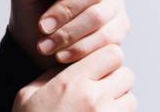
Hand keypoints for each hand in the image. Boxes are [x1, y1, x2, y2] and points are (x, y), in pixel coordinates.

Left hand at [8, 0, 129, 68]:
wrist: (34, 45)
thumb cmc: (30, 10)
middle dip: (66, 10)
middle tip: (42, 26)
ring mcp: (114, 6)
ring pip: (100, 17)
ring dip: (69, 34)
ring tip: (45, 45)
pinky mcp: (118, 31)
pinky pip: (107, 40)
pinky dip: (79, 49)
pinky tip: (61, 54)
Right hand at [12, 44, 135, 111]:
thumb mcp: (28, 95)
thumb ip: (51, 76)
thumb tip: (66, 67)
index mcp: (72, 82)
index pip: (112, 53)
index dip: (105, 57)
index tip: (95, 65)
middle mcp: (94, 99)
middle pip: (127, 74)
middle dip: (115, 78)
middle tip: (99, 87)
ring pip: (131, 99)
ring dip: (120, 101)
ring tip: (99, 107)